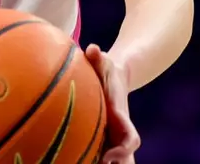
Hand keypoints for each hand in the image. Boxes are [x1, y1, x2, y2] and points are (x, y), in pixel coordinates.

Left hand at [83, 45, 139, 163]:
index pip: (131, 139)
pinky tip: (69, 160)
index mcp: (121, 117)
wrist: (115, 76)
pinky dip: (89, 159)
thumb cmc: (106, 69)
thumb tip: (92, 48)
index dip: (123, 151)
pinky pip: (99, 157)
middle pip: (127, 161)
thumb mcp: (104, 61)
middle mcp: (119, 133)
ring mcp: (113, 139)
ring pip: (117, 163)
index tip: (109, 156)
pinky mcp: (103, 141)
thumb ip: (98, 56)